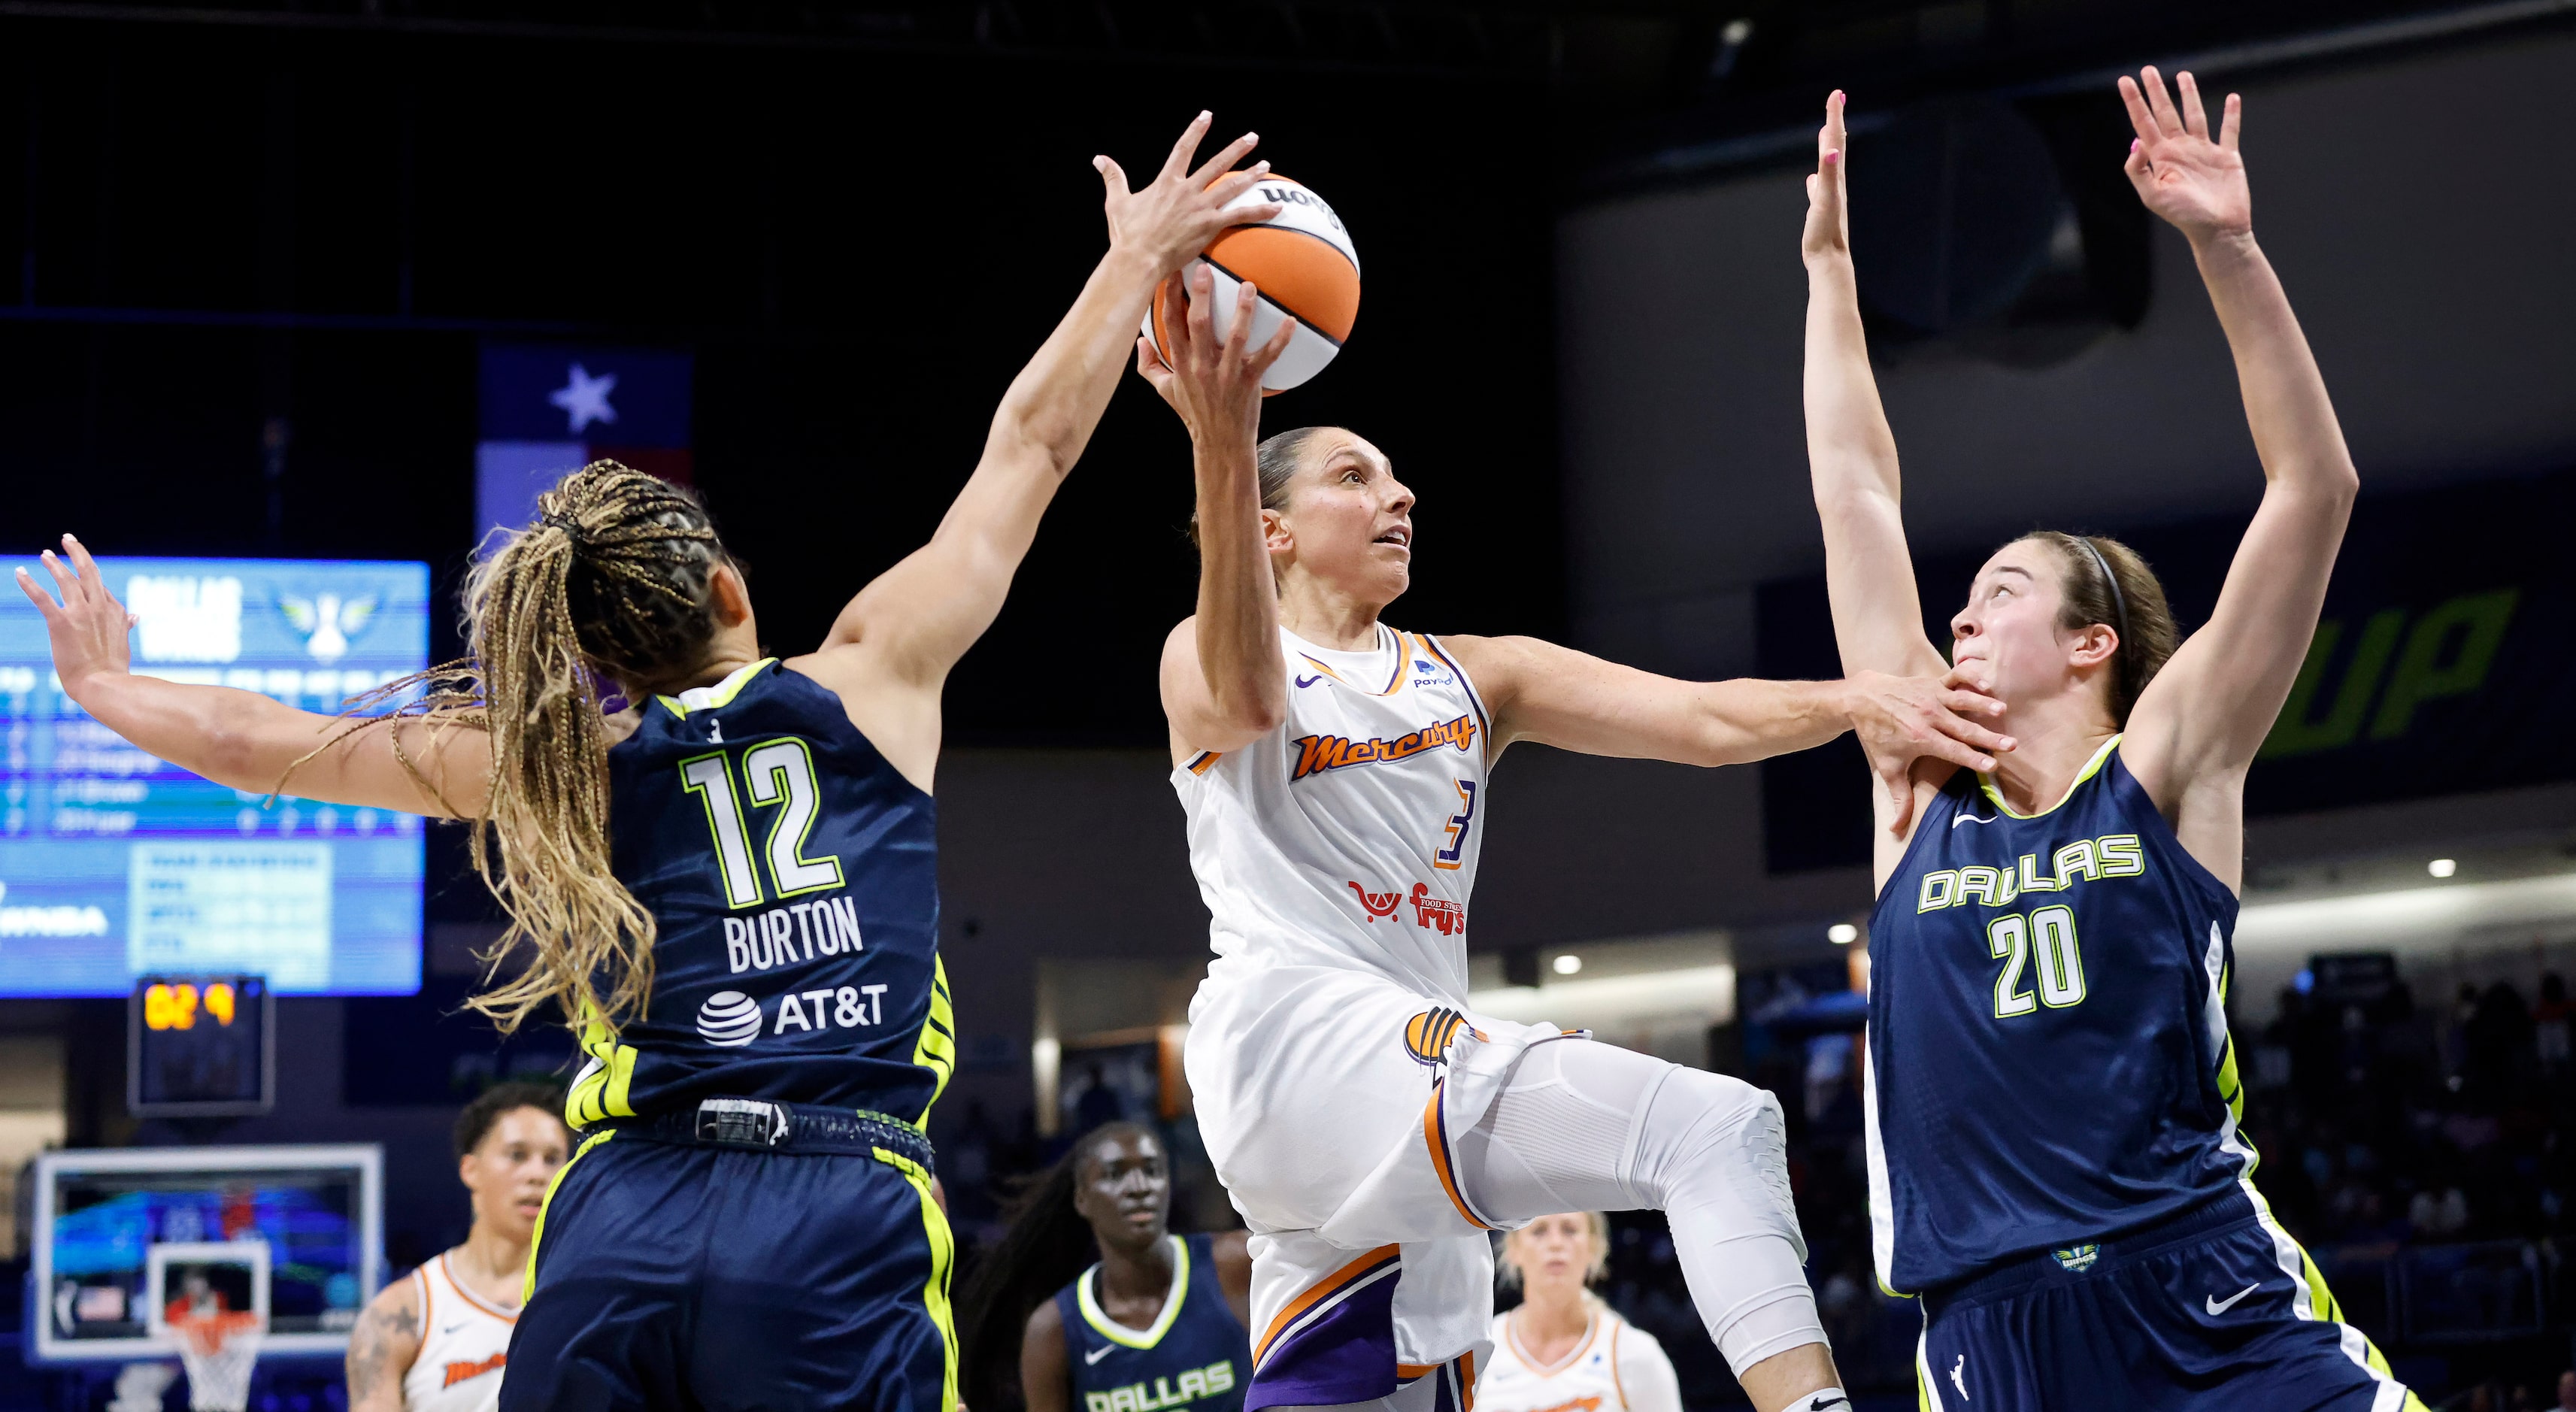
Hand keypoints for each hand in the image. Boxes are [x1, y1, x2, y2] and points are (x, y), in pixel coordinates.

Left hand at [14, 534, 137, 701]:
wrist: (103, 684)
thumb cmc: (113, 669)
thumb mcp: (122, 643)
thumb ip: (125, 625)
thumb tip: (136, 616)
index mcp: (115, 612)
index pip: (99, 586)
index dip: (88, 574)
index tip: (77, 566)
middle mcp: (99, 608)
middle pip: (88, 571)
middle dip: (76, 552)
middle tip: (66, 539)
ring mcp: (81, 614)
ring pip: (66, 580)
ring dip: (54, 564)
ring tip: (44, 555)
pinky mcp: (61, 623)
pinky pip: (42, 598)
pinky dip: (29, 584)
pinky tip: (19, 572)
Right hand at [1096, 113, 1283, 276]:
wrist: (1137, 259)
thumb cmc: (1127, 235)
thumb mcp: (1117, 203)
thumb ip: (1113, 177)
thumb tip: (1100, 159)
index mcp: (1166, 182)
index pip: (1183, 148)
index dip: (1196, 131)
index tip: (1207, 116)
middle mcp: (1187, 190)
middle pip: (1216, 163)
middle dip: (1236, 149)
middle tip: (1253, 137)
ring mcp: (1200, 207)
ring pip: (1232, 186)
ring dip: (1251, 175)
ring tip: (1266, 165)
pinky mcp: (1210, 226)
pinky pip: (1240, 216)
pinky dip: (1259, 211)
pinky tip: (1277, 207)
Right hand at [1134, 263, 1295, 444]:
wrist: (1219, 443)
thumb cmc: (1193, 413)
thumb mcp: (1165, 391)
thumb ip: (1148, 365)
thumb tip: (1138, 341)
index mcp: (1181, 363)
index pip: (1170, 322)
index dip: (1169, 294)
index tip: (1172, 269)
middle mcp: (1201, 366)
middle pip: (1199, 323)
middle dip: (1201, 294)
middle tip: (1205, 268)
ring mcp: (1227, 374)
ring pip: (1235, 337)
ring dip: (1243, 310)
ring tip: (1249, 286)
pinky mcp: (1250, 381)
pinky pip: (1267, 357)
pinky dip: (1280, 340)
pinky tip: (1291, 321)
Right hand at [1801, 89, 1850, 265]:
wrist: (1829, 263)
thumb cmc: (1825, 234)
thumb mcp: (1824, 203)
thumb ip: (1827, 177)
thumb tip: (1831, 152)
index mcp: (1835, 179)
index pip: (1835, 141)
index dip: (1834, 117)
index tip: (1837, 94)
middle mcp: (1835, 184)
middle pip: (1835, 146)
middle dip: (1834, 122)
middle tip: (1836, 100)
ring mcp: (1829, 196)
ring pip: (1829, 164)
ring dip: (1827, 145)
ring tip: (1826, 131)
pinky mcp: (1822, 210)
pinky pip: (1820, 186)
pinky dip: (1818, 176)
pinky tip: (1813, 178)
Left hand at [1843, 665, 2013, 834]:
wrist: (1861, 699)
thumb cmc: (1878, 735)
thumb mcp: (1888, 768)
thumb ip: (1899, 798)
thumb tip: (1896, 831)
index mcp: (1921, 738)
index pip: (1953, 751)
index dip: (1973, 758)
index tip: (1993, 765)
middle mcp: (1929, 717)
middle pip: (1964, 729)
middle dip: (1989, 737)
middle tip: (2012, 744)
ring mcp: (1932, 696)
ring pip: (1963, 700)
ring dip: (1983, 705)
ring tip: (2003, 710)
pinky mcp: (1933, 682)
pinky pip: (1955, 677)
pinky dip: (1970, 678)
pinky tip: (1987, 684)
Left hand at [2119, 67, 2248, 245]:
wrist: (2217, 230)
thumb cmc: (2184, 216)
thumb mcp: (2152, 195)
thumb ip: (2138, 170)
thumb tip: (2135, 142)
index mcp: (2161, 157)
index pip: (2144, 122)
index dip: (2134, 101)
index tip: (2125, 80)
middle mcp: (2180, 150)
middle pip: (2166, 113)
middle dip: (2156, 91)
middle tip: (2148, 69)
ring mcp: (2204, 151)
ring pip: (2195, 115)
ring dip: (2189, 95)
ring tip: (2183, 75)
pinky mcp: (2227, 156)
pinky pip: (2229, 130)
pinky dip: (2231, 114)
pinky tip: (2232, 98)